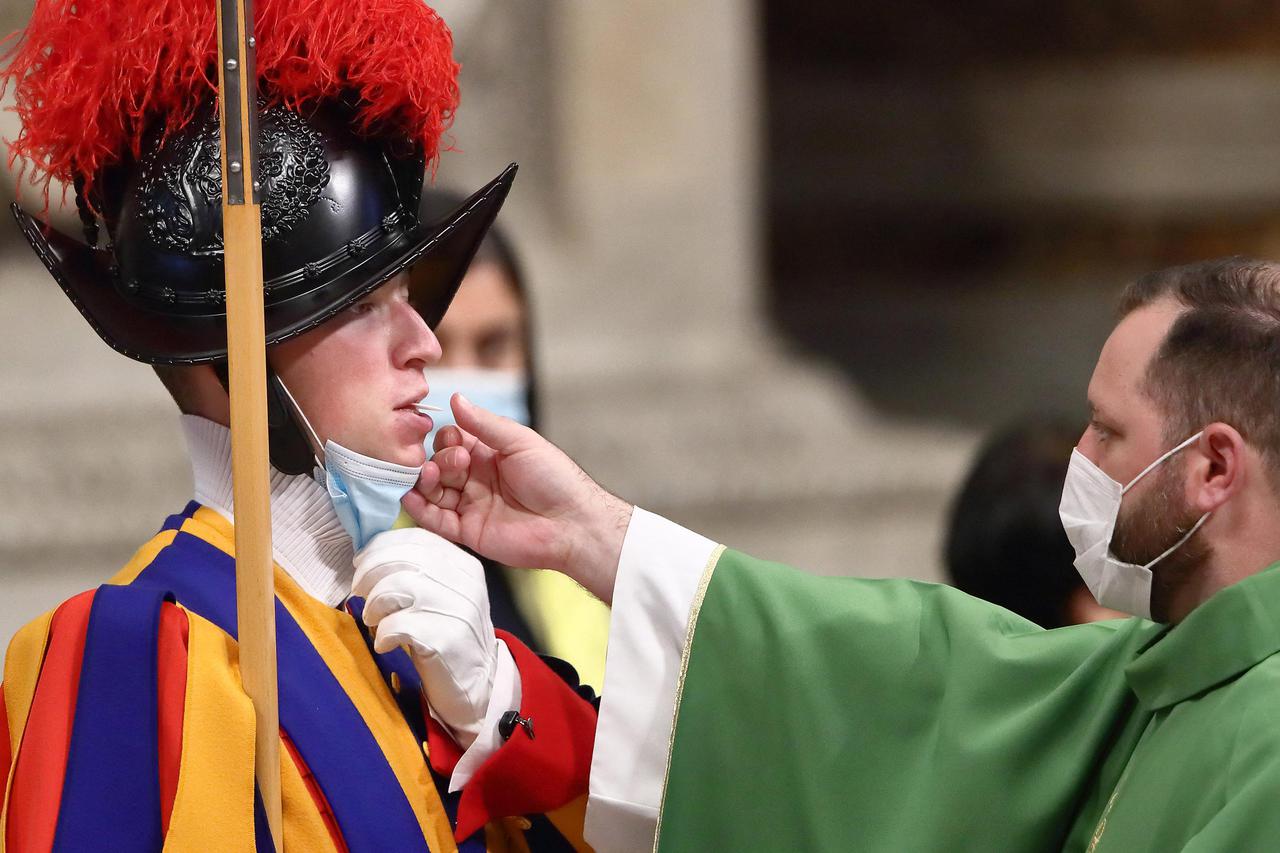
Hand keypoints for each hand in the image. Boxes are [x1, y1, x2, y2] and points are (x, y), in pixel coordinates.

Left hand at [352, 527, 498, 747]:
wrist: (477, 686)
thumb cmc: (449, 637)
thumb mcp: (443, 596)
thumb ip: (420, 571)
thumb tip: (371, 554)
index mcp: (465, 566)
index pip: (417, 539)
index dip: (380, 547)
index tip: (361, 563)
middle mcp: (466, 583)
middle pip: (404, 559)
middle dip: (370, 572)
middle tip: (359, 592)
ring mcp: (458, 611)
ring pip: (398, 586)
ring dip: (374, 604)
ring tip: (372, 620)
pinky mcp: (446, 640)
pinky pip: (398, 624)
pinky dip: (383, 634)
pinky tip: (385, 644)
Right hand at [402, 394, 631, 603]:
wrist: (572, 523)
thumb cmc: (555, 479)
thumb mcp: (520, 442)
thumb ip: (485, 424)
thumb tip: (457, 398)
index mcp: (490, 455)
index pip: (453, 442)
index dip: (447, 440)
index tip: (454, 440)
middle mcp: (477, 479)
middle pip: (440, 465)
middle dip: (440, 460)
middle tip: (459, 462)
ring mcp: (471, 505)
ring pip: (433, 491)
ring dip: (424, 481)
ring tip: (429, 475)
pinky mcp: (468, 531)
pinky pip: (436, 521)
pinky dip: (419, 510)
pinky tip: (411, 497)